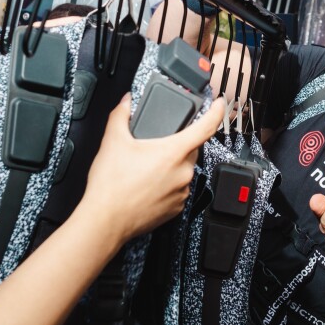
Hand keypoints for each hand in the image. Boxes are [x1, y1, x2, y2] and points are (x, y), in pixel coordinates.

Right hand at [83, 96, 225, 243]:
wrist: (105, 221)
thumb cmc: (111, 186)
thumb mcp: (113, 141)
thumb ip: (121, 116)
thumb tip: (126, 104)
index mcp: (174, 152)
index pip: (206, 127)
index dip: (216, 112)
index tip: (220, 104)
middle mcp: (183, 173)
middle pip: (191, 149)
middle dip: (176, 143)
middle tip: (154, 146)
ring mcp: (182, 192)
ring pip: (183, 170)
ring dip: (170, 166)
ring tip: (145, 169)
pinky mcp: (176, 208)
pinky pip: (178, 189)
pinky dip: (168, 184)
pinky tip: (147, 185)